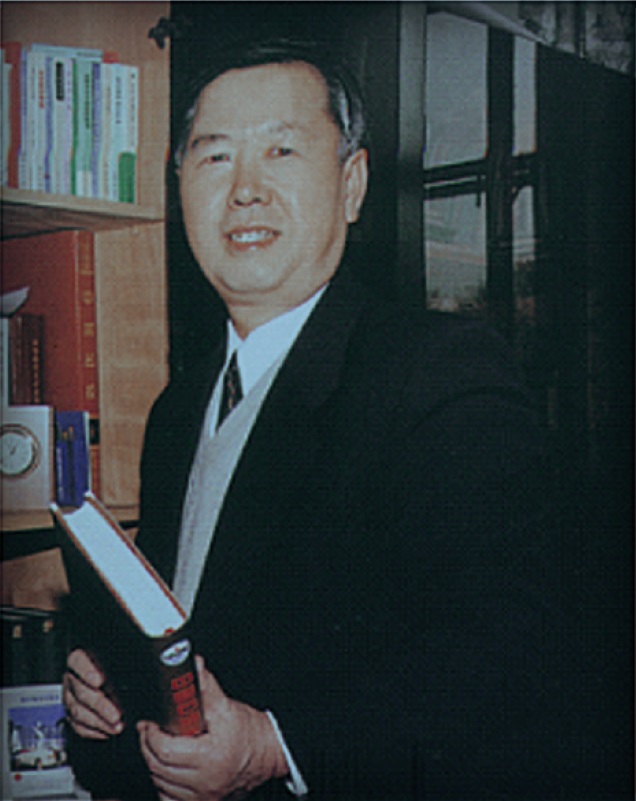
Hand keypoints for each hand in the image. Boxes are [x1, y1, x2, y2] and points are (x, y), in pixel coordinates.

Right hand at [63, 649, 123, 739]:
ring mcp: (71, 696)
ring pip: (78, 711)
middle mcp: (73, 677)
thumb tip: (142, 653)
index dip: (87, 671)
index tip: (100, 681)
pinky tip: (108, 731)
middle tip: (116, 715)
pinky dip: (93, 731)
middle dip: (100, 705)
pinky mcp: (72, 714)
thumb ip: (129, 655)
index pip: (78, 660)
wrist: (113, 677)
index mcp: (82, 657)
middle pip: (81, 691)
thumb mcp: (125, 655)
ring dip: (99, 722)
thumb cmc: (123, 664)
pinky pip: (78, 726)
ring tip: (117, 727)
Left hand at [137, 656, 287, 800]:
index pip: (165, 750)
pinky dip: (163, 786)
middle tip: (149, 730)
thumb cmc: (250, 732)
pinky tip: (167, 772)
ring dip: (154, 765)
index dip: (151, 734)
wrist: (269, 752)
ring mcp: (203, 796)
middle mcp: (205, 781)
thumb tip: (193, 665)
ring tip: (158, 746)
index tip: (150, 722)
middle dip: (148, 746)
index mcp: (210, 757)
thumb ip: (205, 686)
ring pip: (161, 784)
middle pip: (158, 768)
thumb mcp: (226, 705)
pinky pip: (169, 800)